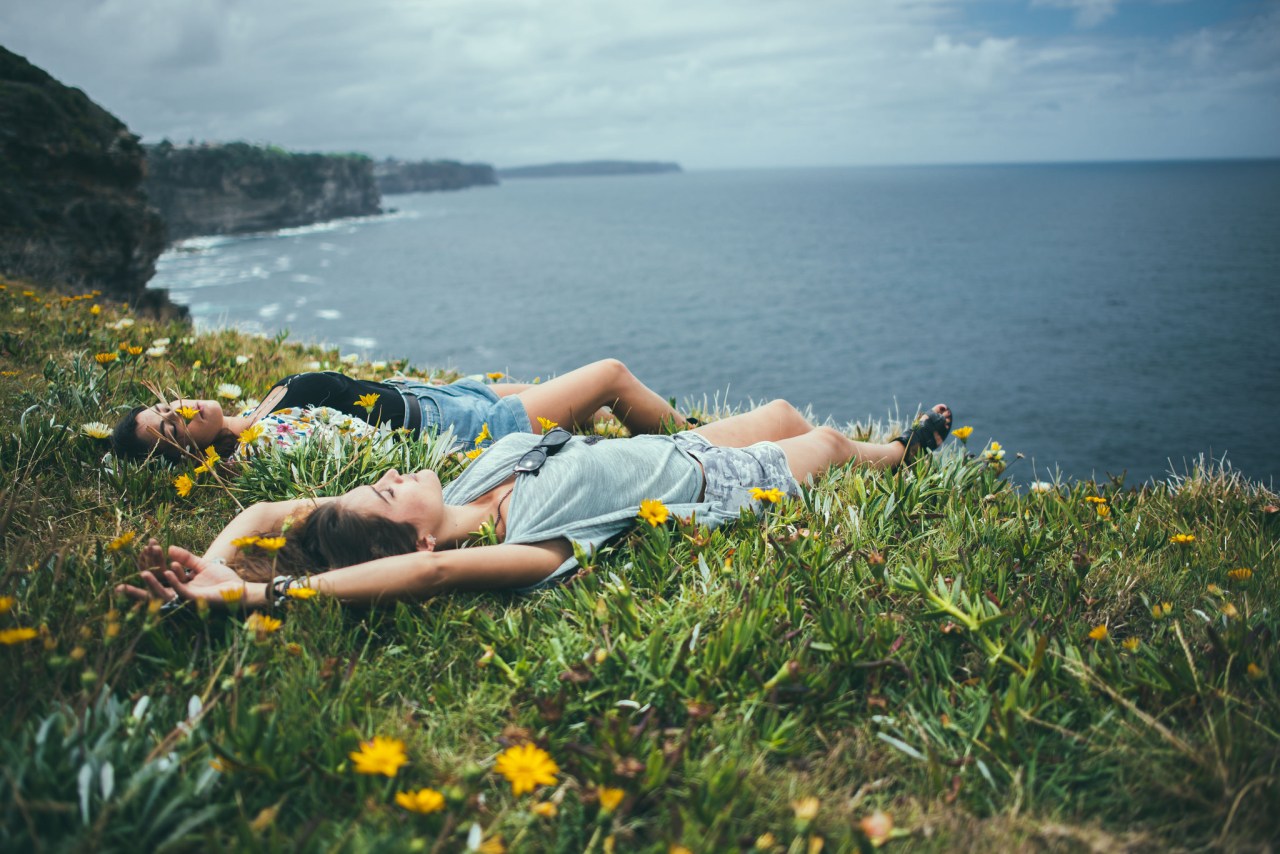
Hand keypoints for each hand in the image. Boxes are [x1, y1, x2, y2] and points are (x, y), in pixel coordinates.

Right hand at [117, 544, 249, 607]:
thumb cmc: (221, 579)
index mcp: (180, 586)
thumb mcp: (202, 565)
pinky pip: (182, 591)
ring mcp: (187, 598)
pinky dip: (175, 581)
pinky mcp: (196, 600)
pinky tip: (169, 571)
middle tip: (126, 576)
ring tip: (143, 573)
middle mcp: (180, 594)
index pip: (160, 575)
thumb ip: (186, 558)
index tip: (145, 548)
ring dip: (154, 583)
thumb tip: (169, 548)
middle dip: (144, 580)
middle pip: (156, 588)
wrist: (239, 588)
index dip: (152, 563)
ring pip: (164, 593)